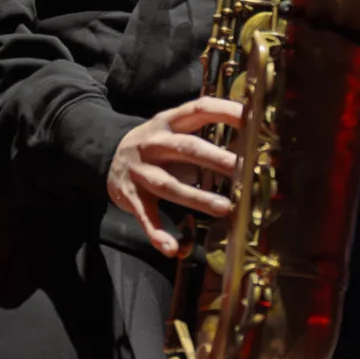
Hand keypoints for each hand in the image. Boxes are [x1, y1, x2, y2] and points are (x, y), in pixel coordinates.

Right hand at [107, 96, 242, 256]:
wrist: (107, 154)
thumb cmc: (157, 143)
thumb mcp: (176, 129)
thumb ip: (205, 135)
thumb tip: (249, 146)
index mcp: (170, 121)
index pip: (200, 109)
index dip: (225, 111)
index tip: (252, 118)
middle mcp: (154, 143)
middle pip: (187, 148)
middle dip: (216, 158)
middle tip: (244, 168)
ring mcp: (141, 170)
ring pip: (169, 185)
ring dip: (197, 197)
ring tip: (224, 207)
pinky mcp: (131, 195)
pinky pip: (145, 216)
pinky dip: (157, 233)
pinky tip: (173, 249)